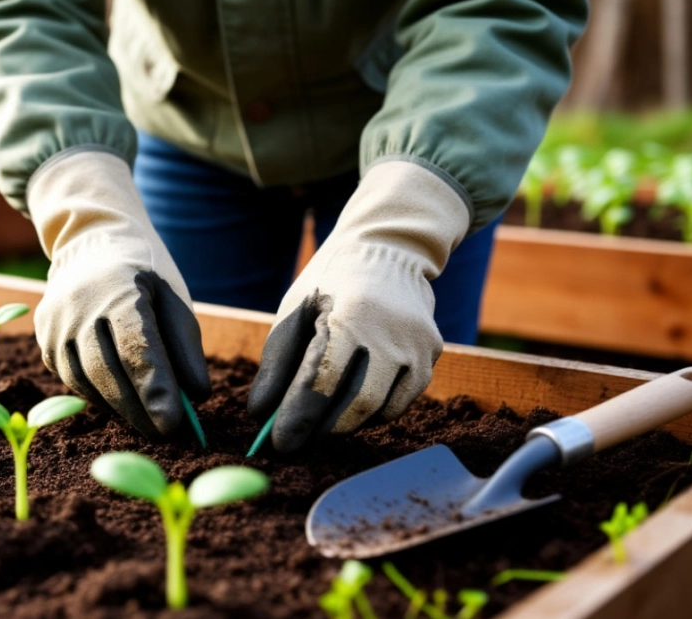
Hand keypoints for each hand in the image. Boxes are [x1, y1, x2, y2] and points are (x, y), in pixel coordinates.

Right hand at [27, 150, 210, 437]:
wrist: (89, 241)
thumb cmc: (141, 271)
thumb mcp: (171, 296)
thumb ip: (185, 345)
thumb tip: (197, 396)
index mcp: (118, 291)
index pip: (136, 348)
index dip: (155, 389)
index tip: (174, 424)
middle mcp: (79, 308)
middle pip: (109, 372)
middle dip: (140, 409)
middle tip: (167, 435)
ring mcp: (55, 326)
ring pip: (87, 382)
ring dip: (120, 408)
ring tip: (149, 424)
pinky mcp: (44, 341)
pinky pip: (72, 379)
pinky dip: (99, 396)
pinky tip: (121, 402)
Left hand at [248, 161, 470, 450]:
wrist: (389, 248)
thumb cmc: (331, 283)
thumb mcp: (295, 310)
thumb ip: (277, 362)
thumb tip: (260, 413)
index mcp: (349, 316)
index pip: (322, 382)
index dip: (299, 418)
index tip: (279, 443)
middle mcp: (390, 333)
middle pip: (358, 404)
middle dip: (323, 429)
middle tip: (298, 441)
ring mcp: (417, 344)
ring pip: (382, 409)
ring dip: (347, 423)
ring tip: (322, 419)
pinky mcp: (432, 353)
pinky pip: (402, 400)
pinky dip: (374, 412)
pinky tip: (352, 404)